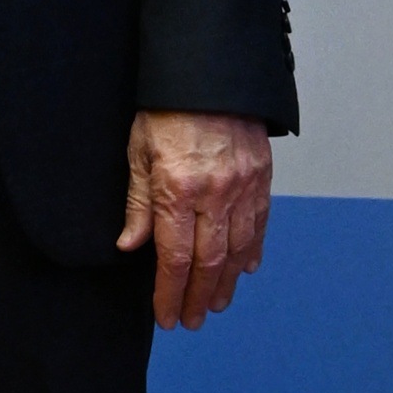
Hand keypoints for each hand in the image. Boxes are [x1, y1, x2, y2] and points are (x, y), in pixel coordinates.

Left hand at [119, 110, 271, 330]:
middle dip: (199, 297)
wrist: (210, 72)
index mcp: (178, 189)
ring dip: (227, 282)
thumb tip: (130, 245)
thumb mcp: (139, 151)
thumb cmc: (167, 108)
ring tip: (216, 303)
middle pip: (209, 262)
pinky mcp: (261, 176)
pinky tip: (245, 269)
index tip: (166, 316)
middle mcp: (215, 193)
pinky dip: (252, 251)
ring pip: (238, 249)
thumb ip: (138, 203)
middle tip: (192, 320)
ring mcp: (243, 186)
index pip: (174, 257)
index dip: (170, 293)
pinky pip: (259, 223)